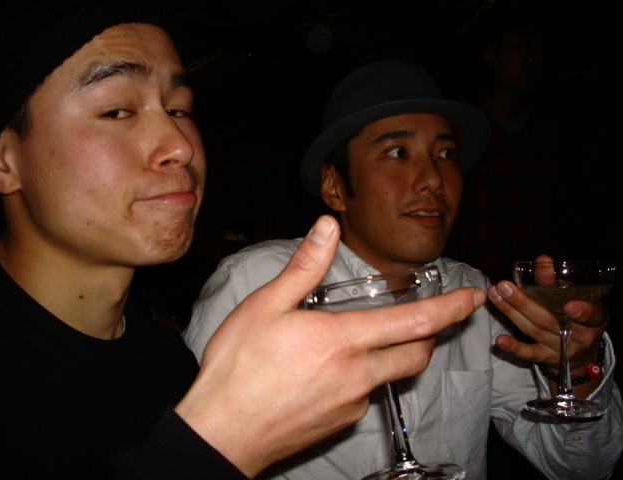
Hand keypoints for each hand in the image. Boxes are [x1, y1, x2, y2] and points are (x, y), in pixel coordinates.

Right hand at [175, 215, 485, 477]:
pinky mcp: (341, 424)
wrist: (220, 433)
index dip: (451, 309)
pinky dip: (361, 378)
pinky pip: (364, 397)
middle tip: (425, 319)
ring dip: (391, 356)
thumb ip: (305, 266)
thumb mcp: (265, 306)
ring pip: (390, 376)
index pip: (414, 322)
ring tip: (357, 342)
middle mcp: (357, 375)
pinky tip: (326, 373)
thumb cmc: (238, 367)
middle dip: (429, 335)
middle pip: (416, 354)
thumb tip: (327, 228)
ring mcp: (352, 404)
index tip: (473, 298)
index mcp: (343, 340)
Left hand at [489, 255, 608, 394]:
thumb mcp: (574, 298)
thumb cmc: (576, 316)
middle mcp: (580, 336)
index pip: (593, 316)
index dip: (583, 312)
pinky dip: (514, 348)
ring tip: (495, 295)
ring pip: (534, 331)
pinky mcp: (546, 358)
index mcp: (594, 319)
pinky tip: (499, 340)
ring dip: (511, 313)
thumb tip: (542, 260)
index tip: (569, 304)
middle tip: (504, 286)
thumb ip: (556, 282)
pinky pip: (530, 354)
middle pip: (550, 320)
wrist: (579, 352)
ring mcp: (562, 348)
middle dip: (524, 303)